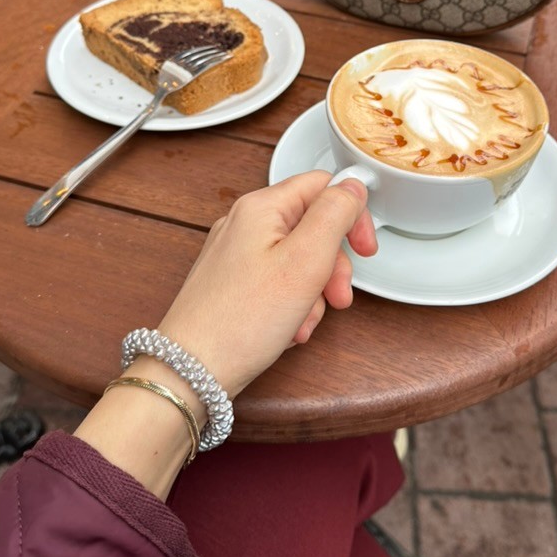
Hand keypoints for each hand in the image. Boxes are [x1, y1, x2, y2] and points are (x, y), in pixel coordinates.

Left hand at [157, 170, 376, 397]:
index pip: (322, 186)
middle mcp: (244, 224)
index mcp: (261, 207)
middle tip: (338, 297)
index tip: (365, 250)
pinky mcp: (233, 282)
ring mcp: (236, 254)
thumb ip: (335, 214)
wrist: (190, 371)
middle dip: (332, 265)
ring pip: (298, 260)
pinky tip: (289, 330)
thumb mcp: (305, 260)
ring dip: (314, 292)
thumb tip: (353, 184)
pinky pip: (278, 283)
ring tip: (305, 322)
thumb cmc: (242, 320)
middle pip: (312, 227)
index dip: (351, 215)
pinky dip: (292, 305)